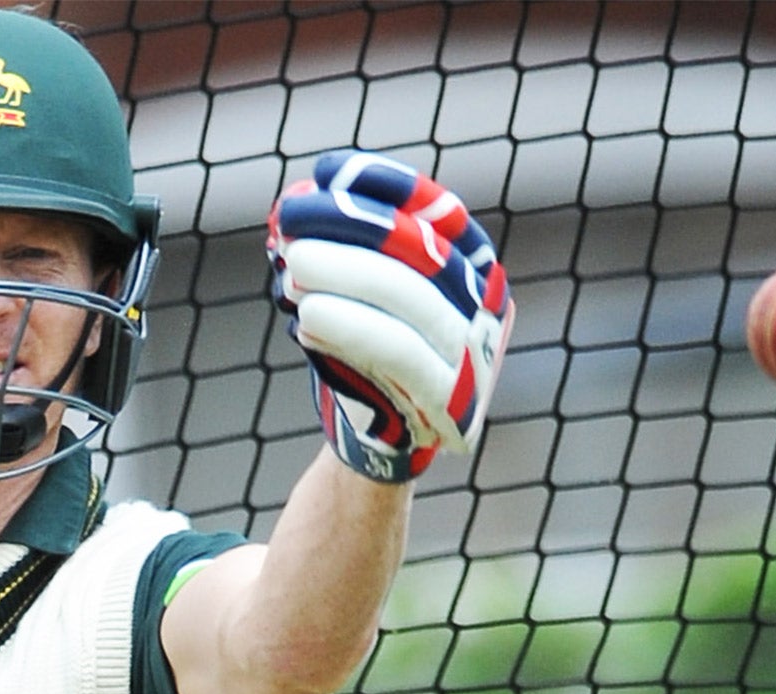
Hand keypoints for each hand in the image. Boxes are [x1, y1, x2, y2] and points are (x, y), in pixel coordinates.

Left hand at [268, 150, 512, 481]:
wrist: (382, 441)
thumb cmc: (366, 355)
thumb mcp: (356, 297)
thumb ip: (335, 255)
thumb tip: (290, 205)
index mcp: (472, 266)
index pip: (436, 210)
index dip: (384, 185)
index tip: (326, 171)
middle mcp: (485, 302)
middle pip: (419, 250)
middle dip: (351, 227)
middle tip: (290, 222)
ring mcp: (475, 351)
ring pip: (409, 299)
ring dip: (345, 279)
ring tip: (292, 271)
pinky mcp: (451, 400)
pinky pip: (400, 354)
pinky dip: (351, 332)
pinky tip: (306, 323)